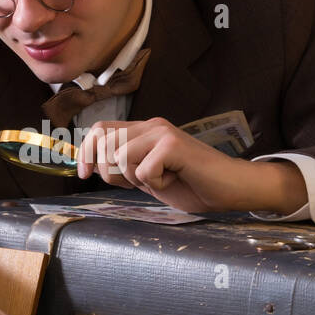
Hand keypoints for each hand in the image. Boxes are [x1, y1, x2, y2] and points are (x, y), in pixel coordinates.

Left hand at [76, 118, 305, 213]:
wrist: (230, 189)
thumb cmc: (192, 185)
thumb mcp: (147, 178)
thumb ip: (123, 168)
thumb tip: (92, 166)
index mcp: (143, 131)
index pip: (99, 129)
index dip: (86, 152)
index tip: (85, 175)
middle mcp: (151, 125)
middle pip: (104, 142)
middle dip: (111, 172)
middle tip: (137, 182)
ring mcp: (162, 132)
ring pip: (120, 157)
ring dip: (136, 178)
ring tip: (162, 178)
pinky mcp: (173, 144)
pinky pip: (143, 170)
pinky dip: (156, 183)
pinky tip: (175, 178)